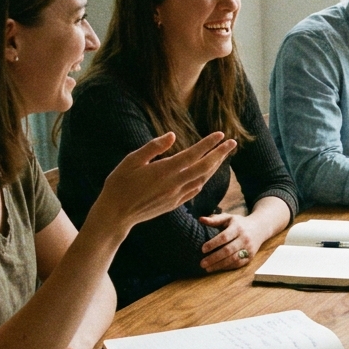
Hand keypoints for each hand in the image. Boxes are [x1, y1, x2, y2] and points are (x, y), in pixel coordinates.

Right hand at [94, 132, 236, 231]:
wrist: (116, 214)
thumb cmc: (119, 183)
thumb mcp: (131, 160)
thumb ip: (153, 147)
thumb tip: (173, 135)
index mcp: (164, 170)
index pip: (194, 154)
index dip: (209, 144)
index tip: (221, 135)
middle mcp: (174, 183)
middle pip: (205, 167)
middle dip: (220, 154)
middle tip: (232, 143)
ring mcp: (176, 195)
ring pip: (202, 179)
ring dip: (215, 167)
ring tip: (222, 155)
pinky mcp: (174, 204)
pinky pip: (195, 190)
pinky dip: (204, 180)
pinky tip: (206, 174)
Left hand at [198, 213, 261, 271]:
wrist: (260, 228)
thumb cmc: (239, 223)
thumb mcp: (228, 218)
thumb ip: (215, 219)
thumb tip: (200, 219)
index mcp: (238, 227)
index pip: (224, 237)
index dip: (213, 244)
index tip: (202, 249)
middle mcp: (245, 238)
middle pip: (228, 250)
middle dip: (214, 258)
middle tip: (202, 263)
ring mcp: (249, 248)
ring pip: (233, 259)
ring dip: (219, 265)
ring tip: (207, 269)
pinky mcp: (250, 256)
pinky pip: (238, 264)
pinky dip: (227, 267)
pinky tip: (217, 268)